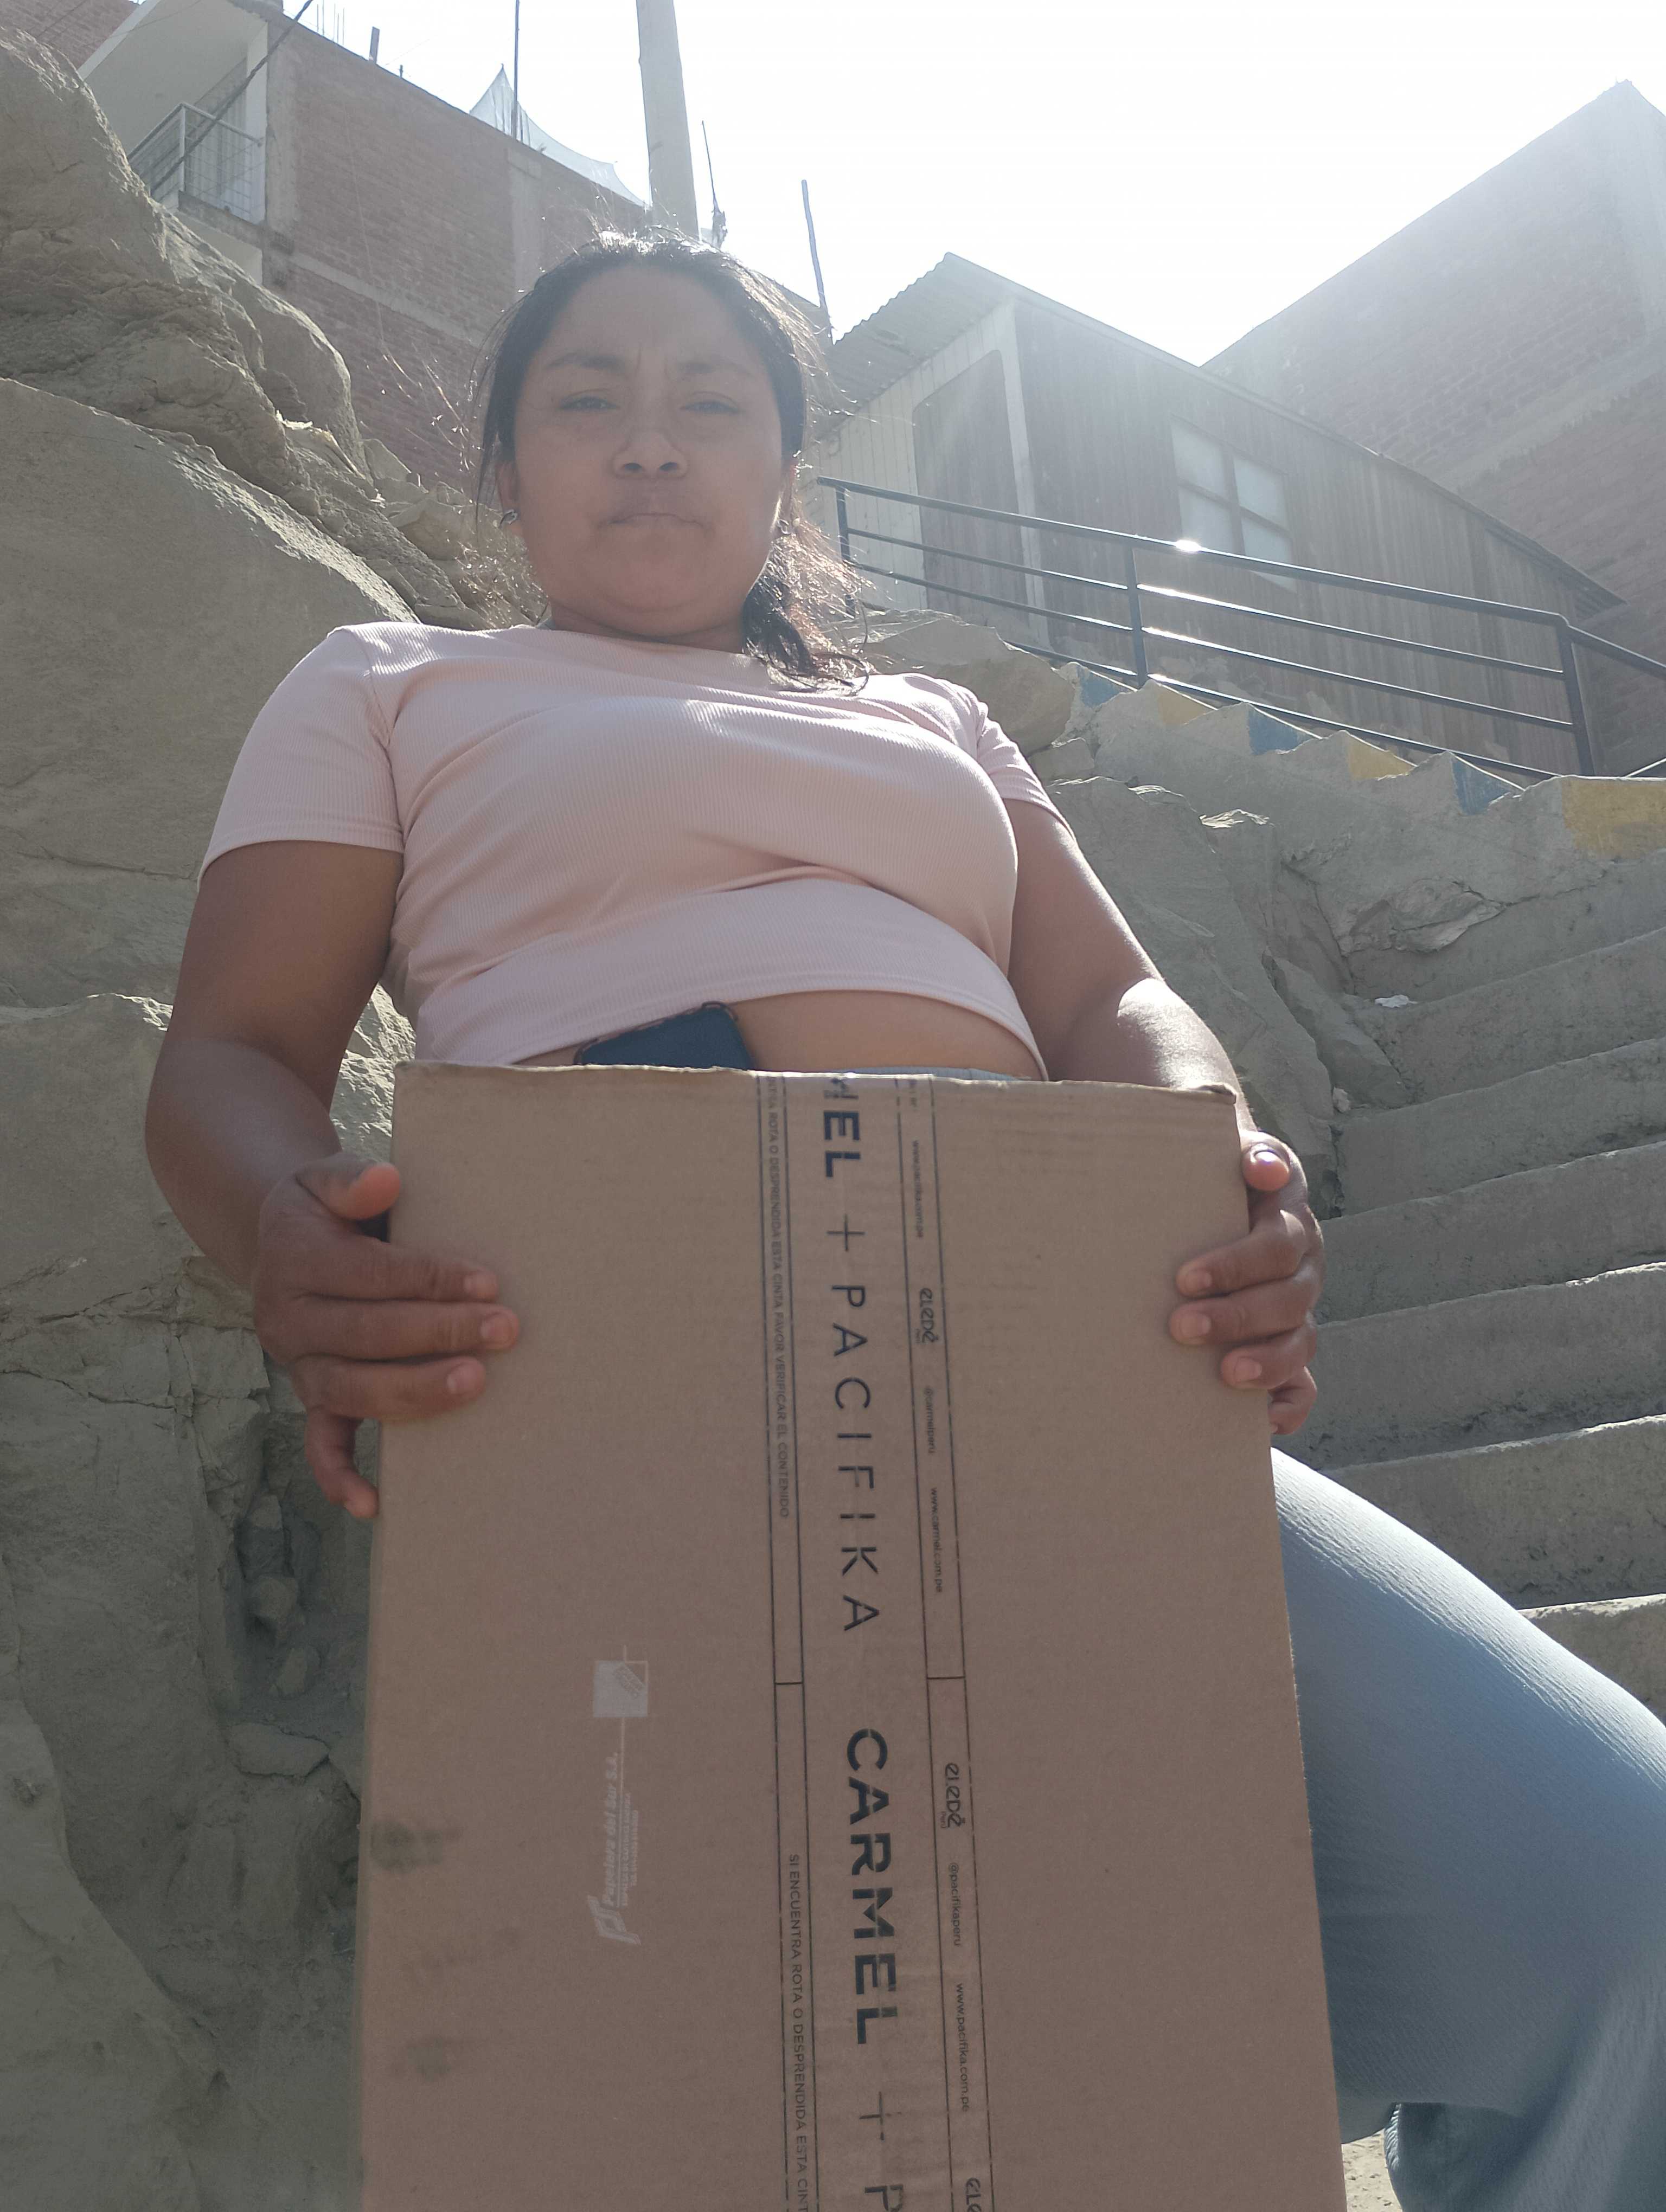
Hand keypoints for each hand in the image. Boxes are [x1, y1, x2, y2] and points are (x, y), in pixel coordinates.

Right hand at [252, 1154, 518, 1518]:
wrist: (283, 1241)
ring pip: (353, 1389)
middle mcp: (288, 1319)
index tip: (488, 1283)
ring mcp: (299, 1366)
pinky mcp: (311, 1397)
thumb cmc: (328, 1209)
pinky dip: (339, 1475)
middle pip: (368, 1334)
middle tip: (506, 1330)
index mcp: (296, 1261)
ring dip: (415, 1391)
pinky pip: (320, 1442)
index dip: (429, 1279)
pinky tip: (374, 1502)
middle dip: (439, 1333)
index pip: (371, 1275)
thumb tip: (385, 1180)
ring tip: (474, 1383)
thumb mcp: (324, 1177)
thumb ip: (351, 1179)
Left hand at [1168, 1130, 1322, 1435]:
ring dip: (1266, 1362)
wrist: (1206, 1196)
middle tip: (1180, 1327)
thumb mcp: (1218, 1152)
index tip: (1185, 1278)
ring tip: (1226, 1376)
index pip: (1275, 1245)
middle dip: (1236, 1317)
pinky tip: (1264, 1420)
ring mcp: (1296, 1309)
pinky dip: (1290, 1404)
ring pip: (1300, 1341)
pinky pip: (1304, 1385)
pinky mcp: (1285, 1346)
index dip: (1236, 1264)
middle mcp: (1301, 1265)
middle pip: (1287, 1298)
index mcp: (1287, 1218)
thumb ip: (1242, 1151)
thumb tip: (1262, 1166)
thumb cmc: (1204, 1177)